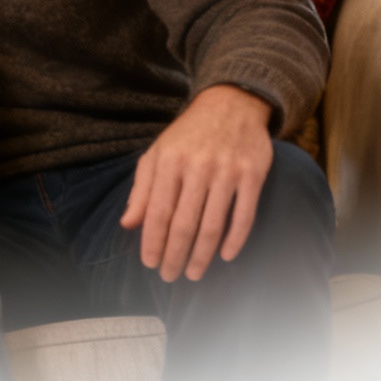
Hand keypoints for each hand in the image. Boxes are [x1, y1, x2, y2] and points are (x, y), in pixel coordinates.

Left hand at [119, 85, 274, 281]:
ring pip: (213, 224)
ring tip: (194, 273)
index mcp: (168, 162)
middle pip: (184, 223)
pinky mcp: (253, 175)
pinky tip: (226, 256)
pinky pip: (244, 215)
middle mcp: (197, 167)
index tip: (149, 263)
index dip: (153, 241)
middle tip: (170, 275)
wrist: (231, 104)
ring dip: (202, 255)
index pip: (158, 212)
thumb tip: (128, 224)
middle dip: (175, 255)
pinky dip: (235, 240)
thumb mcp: (157, 154)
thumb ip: (142, 190)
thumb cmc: (187, 135)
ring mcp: (227, 172)